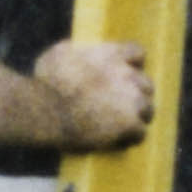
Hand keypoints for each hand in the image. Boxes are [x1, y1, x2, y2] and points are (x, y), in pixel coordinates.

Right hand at [35, 36, 152, 150]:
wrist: (45, 112)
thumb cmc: (44, 84)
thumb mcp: (54, 57)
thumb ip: (73, 51)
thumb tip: (76, 49)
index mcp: (110, 56)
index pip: (137, 53)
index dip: (133, 65)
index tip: (122, 74)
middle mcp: (127, 75)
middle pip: (146, 85)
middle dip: (136, 94)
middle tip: (119, 106)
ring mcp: (132, 100)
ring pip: (148, 109)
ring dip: (136, 117)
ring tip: (121, 127)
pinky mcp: (130, 124)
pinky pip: (140, 133)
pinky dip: (130, 138)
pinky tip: (117, 142)